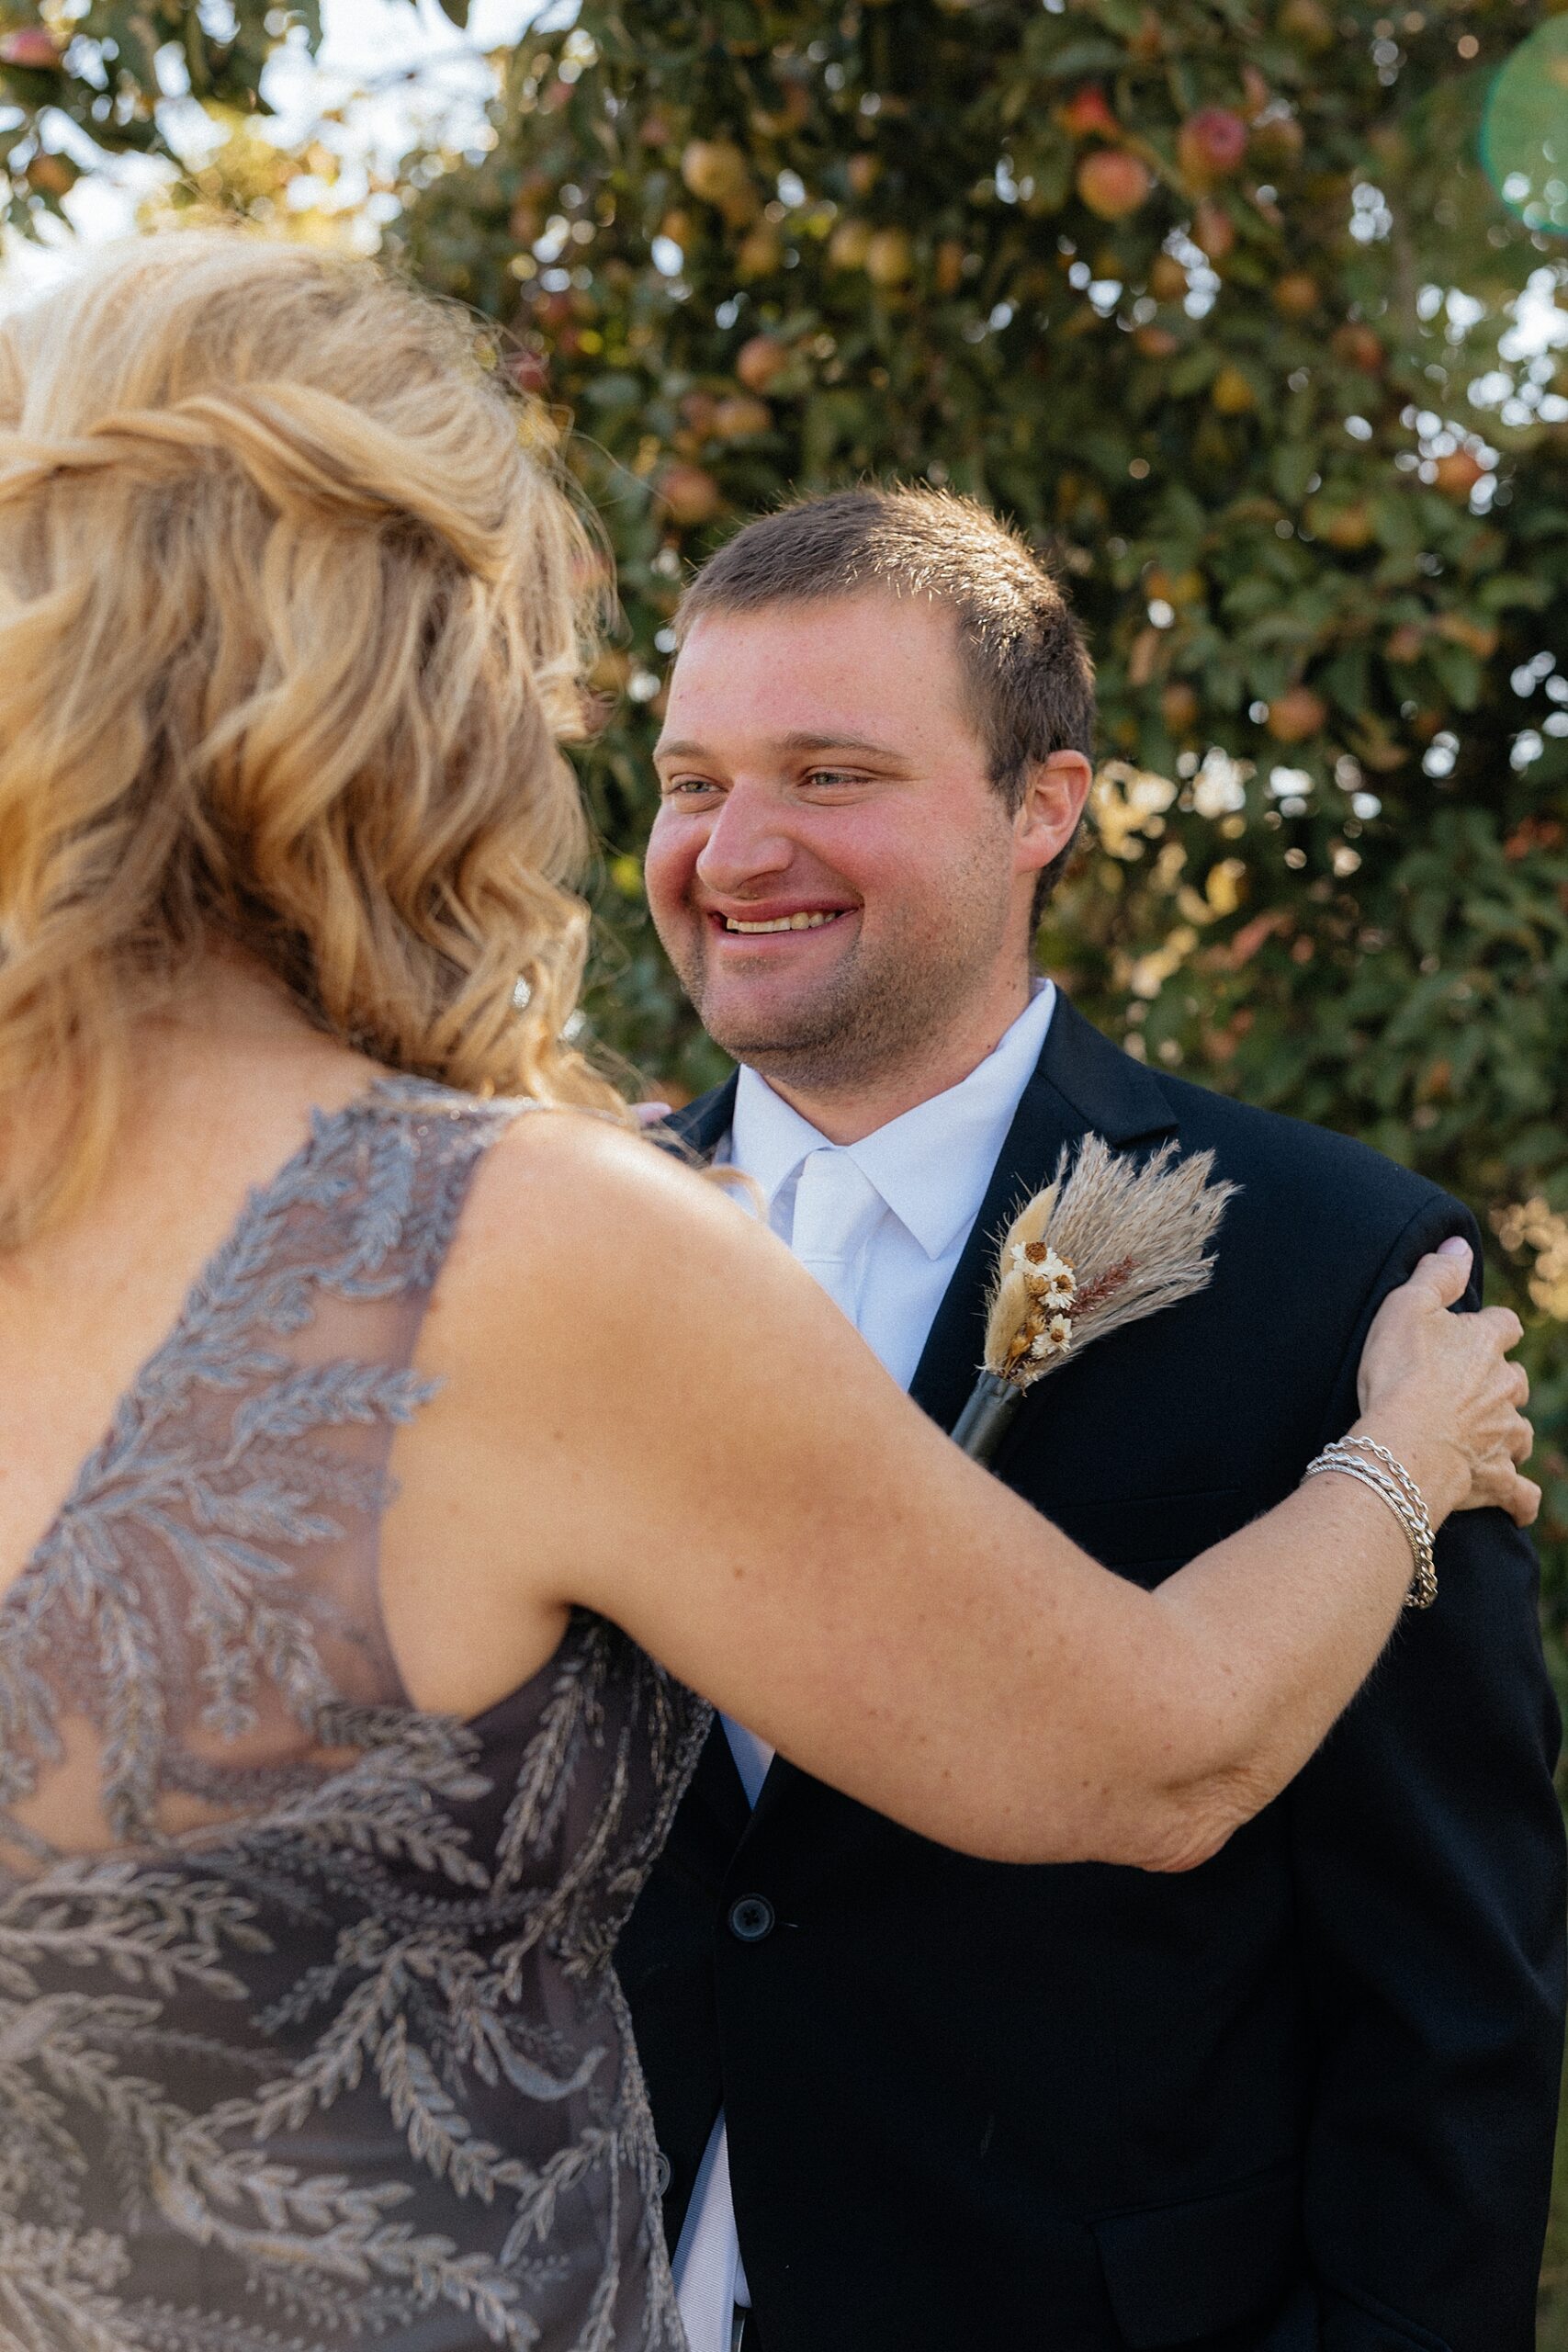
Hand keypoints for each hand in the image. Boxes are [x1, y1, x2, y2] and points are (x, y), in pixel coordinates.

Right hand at [1355, 1237, 1536, 1528]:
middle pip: (1514, 1380)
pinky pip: (1520, 1492)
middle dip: (1498, 1384)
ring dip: (1506, 1433)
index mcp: (1486, 1344)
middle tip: (1466, 1390)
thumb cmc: (1398, 1372)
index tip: (1472, 1335)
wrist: (1403, 1444)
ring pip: (1519, 1431)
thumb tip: (1459, 1244)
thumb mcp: (1406, 1307)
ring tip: (1482, 1439)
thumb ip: (1436, 1275)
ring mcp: (1505, 1435)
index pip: (1504, 1326)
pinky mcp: (1497, 1477)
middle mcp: (1505, 1387)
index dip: (1489, 1329)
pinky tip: (1515, 1502)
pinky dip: (1519, 1497)